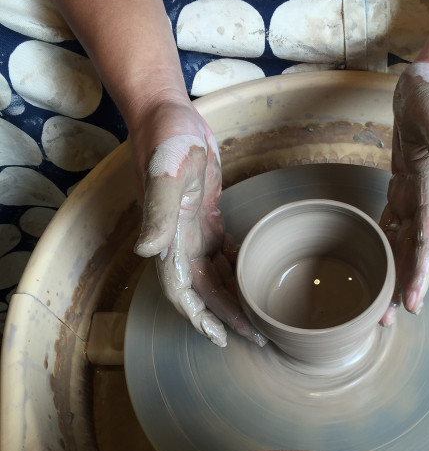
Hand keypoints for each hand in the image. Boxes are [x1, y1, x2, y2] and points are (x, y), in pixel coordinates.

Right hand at [132, 98, 265, 346]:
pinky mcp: (206, 216)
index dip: (198, 317)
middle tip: (254, 336)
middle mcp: (178, 240)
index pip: (180, 290)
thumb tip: (148, 251)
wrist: (168, 113)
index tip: (219, 337)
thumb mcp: (164, 173)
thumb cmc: (165, 140)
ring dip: (232, 298)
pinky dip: (235, 269)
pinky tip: (252, 280)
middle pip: (201, 291)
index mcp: (167, 237)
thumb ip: (158, 212)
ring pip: (213, 276)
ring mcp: (192, 229)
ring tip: (258, 318)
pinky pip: (221, 253)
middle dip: (224, 316)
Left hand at [381, 63, 428, 322]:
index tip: (411, 302)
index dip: (421, 273)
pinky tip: (376, 264)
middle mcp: (428, 202)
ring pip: (404, 245)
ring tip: (380, 305)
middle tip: (388, 320)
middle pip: (416, 254)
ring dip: (394, 274)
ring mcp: (416, 197)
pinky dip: (385, 246)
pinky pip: (393, 225)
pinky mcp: (403, 189)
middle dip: (404, 287)